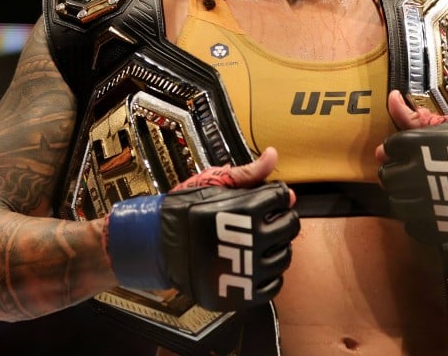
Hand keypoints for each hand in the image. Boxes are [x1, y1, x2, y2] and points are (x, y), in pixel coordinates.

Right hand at [105, 148, 299, 310]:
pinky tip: (258, 264)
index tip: (268, 198)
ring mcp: (246, 271)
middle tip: (268, 218)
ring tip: (262, 240)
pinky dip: (271, 274)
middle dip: (282, 218)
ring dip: (278, 246)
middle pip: (289, 226)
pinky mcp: (241, 293)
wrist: (158, 244)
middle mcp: (250, 241)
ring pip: (284, 256)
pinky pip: (273, 285)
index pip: (281, 198)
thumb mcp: (214, 183)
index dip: (276, 195)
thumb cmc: (184, 210)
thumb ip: (248, 173)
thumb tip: (273, 155)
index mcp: (245, 210)